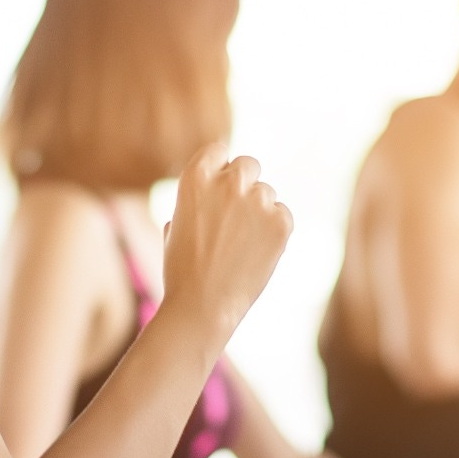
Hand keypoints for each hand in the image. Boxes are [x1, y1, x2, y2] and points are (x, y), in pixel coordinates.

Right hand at [162, 144, 293, 338]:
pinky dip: (274, 230)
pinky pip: (282, 215)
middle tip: (236, 216)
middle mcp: (228, 181)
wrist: (202, 306)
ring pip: (267, 193)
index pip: (219, 151)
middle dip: (244, 184)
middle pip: (249, 165)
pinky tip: (256, 254)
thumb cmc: (182, 270)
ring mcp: (257, 200)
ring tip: (240, 246)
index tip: (220, 185)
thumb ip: (197, 201)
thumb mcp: (176, 225)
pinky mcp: (281, 221)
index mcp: (195, 177)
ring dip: (258, 211)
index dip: (220, 168)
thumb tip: (212, 192)